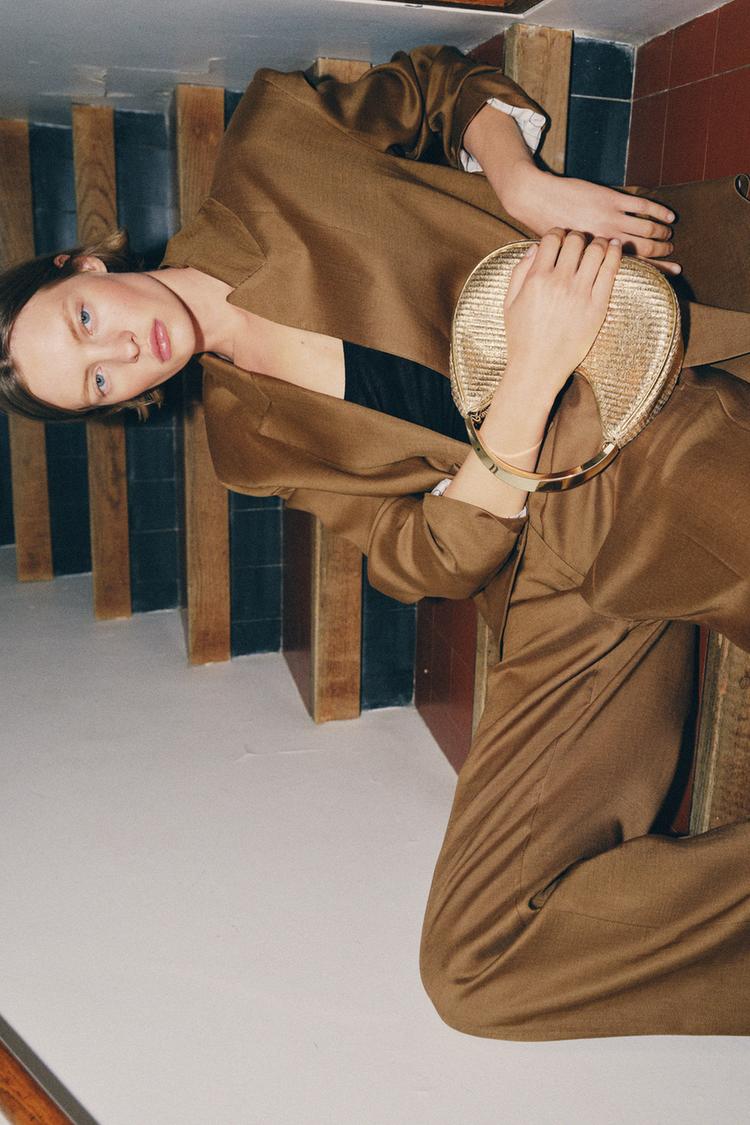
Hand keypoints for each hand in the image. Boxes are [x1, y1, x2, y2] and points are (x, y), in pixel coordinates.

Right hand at [502, 228, 621, 402]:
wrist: (538, 368)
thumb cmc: (521, 337)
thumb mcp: (509, 303)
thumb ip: (519, 272)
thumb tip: (534, 248)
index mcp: (536, 279)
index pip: (552, 238)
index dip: (557, 233)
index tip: (560, 238)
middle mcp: (559, 282)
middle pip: (575, 240)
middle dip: (577, 236)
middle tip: (579, 243)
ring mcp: (580, 294)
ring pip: (596, 250)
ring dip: (597, 242)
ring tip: (598, 245)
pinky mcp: (597, 306)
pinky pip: (610, 270)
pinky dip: (614, 253)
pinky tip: (614, 248)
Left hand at [503, 166, 679, 275]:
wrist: (535, 200)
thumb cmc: (545, 231)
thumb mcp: (563, 256)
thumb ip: (580, 266)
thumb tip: (596, 278)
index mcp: (594, 257)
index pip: (632, 267)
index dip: (656, 270)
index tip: (674, 272)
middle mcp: (605, 240)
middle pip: (644, 249)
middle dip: (662, 252)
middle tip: (672, 253)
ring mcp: (609, 218)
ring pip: (646, 229)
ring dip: (662, 232)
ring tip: (669, 235)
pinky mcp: (609, 200)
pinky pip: (641, 206)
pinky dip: (658, 212)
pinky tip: (669, 216)